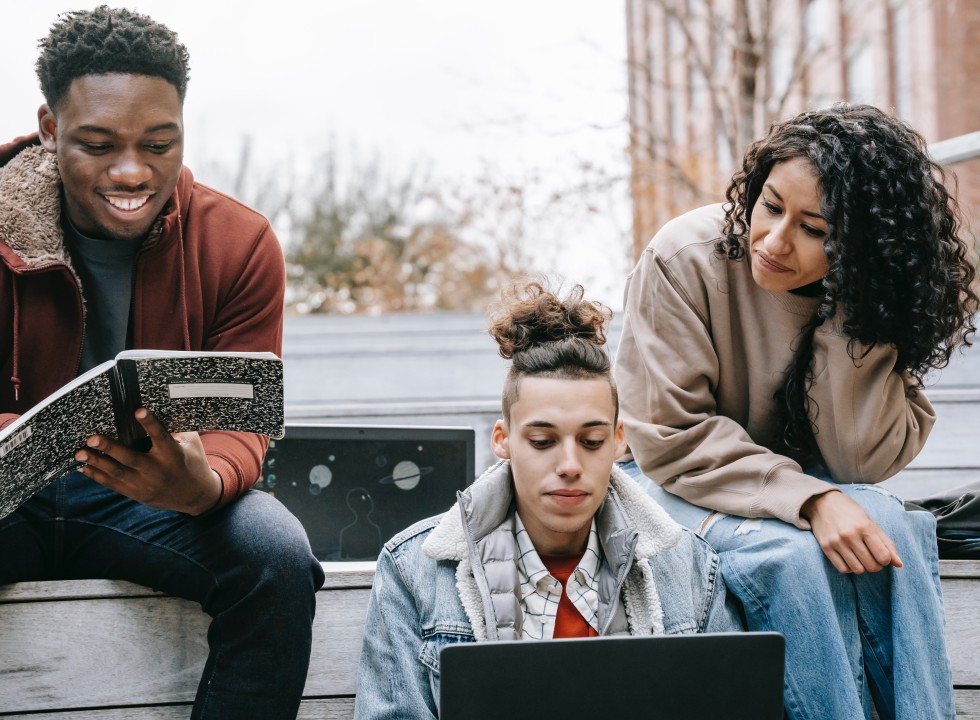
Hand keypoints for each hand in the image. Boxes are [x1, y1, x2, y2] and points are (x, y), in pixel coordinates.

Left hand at [75, 408, 221, 514]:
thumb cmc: (193, 462)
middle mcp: (158, 471)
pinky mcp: (137, 493)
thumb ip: (175, 430)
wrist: (195, 496)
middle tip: (92, 438)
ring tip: (79, 453)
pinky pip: (114, 484)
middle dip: (110, 448)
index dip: (150, 423)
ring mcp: (145, 484)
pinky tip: (83, 467)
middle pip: (131, 459)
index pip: (161, 436)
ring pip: (118, 473)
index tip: (138, 410)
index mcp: (173, 455)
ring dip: (97, 462)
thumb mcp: (191, 444)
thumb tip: (154, 411)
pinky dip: (97, 476)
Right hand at [801, 490, 902, 573]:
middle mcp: (850, 535)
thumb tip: (899, 564)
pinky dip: (849, 568)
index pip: (883, 556)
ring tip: (860, 558)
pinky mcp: (826, 547)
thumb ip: (886, 543)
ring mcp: (836, 542)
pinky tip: (849, 559)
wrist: (822, 502)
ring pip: (857, 570)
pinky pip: (843, 569)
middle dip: (876, 565)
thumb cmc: (850, 512)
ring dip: (862, 567)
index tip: (882, 555)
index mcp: (865, 527)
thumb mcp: (870, 522)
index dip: (886, 560)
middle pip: (871, 566)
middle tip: (872, 558)